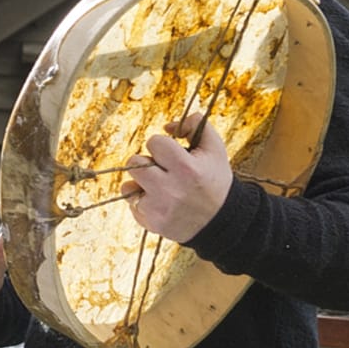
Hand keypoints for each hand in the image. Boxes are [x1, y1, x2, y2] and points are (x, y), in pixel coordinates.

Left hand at [124, 109, 233, 243]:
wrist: (221, 221)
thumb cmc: (215, 180)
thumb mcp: (215, 149)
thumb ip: (195, 124)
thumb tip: (167, 127)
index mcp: (186, 168)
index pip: (154, 142)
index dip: (161, 146)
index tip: (171, 154)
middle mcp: (170, 189)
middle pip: (134, 162)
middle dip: (146, 162)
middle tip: (162, 169)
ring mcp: (159, 209)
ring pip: (127, 185)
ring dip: (141, 182)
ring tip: (160, 186)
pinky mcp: (151, 223)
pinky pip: (131, 204)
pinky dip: (141, 200)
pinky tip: (159, 201)